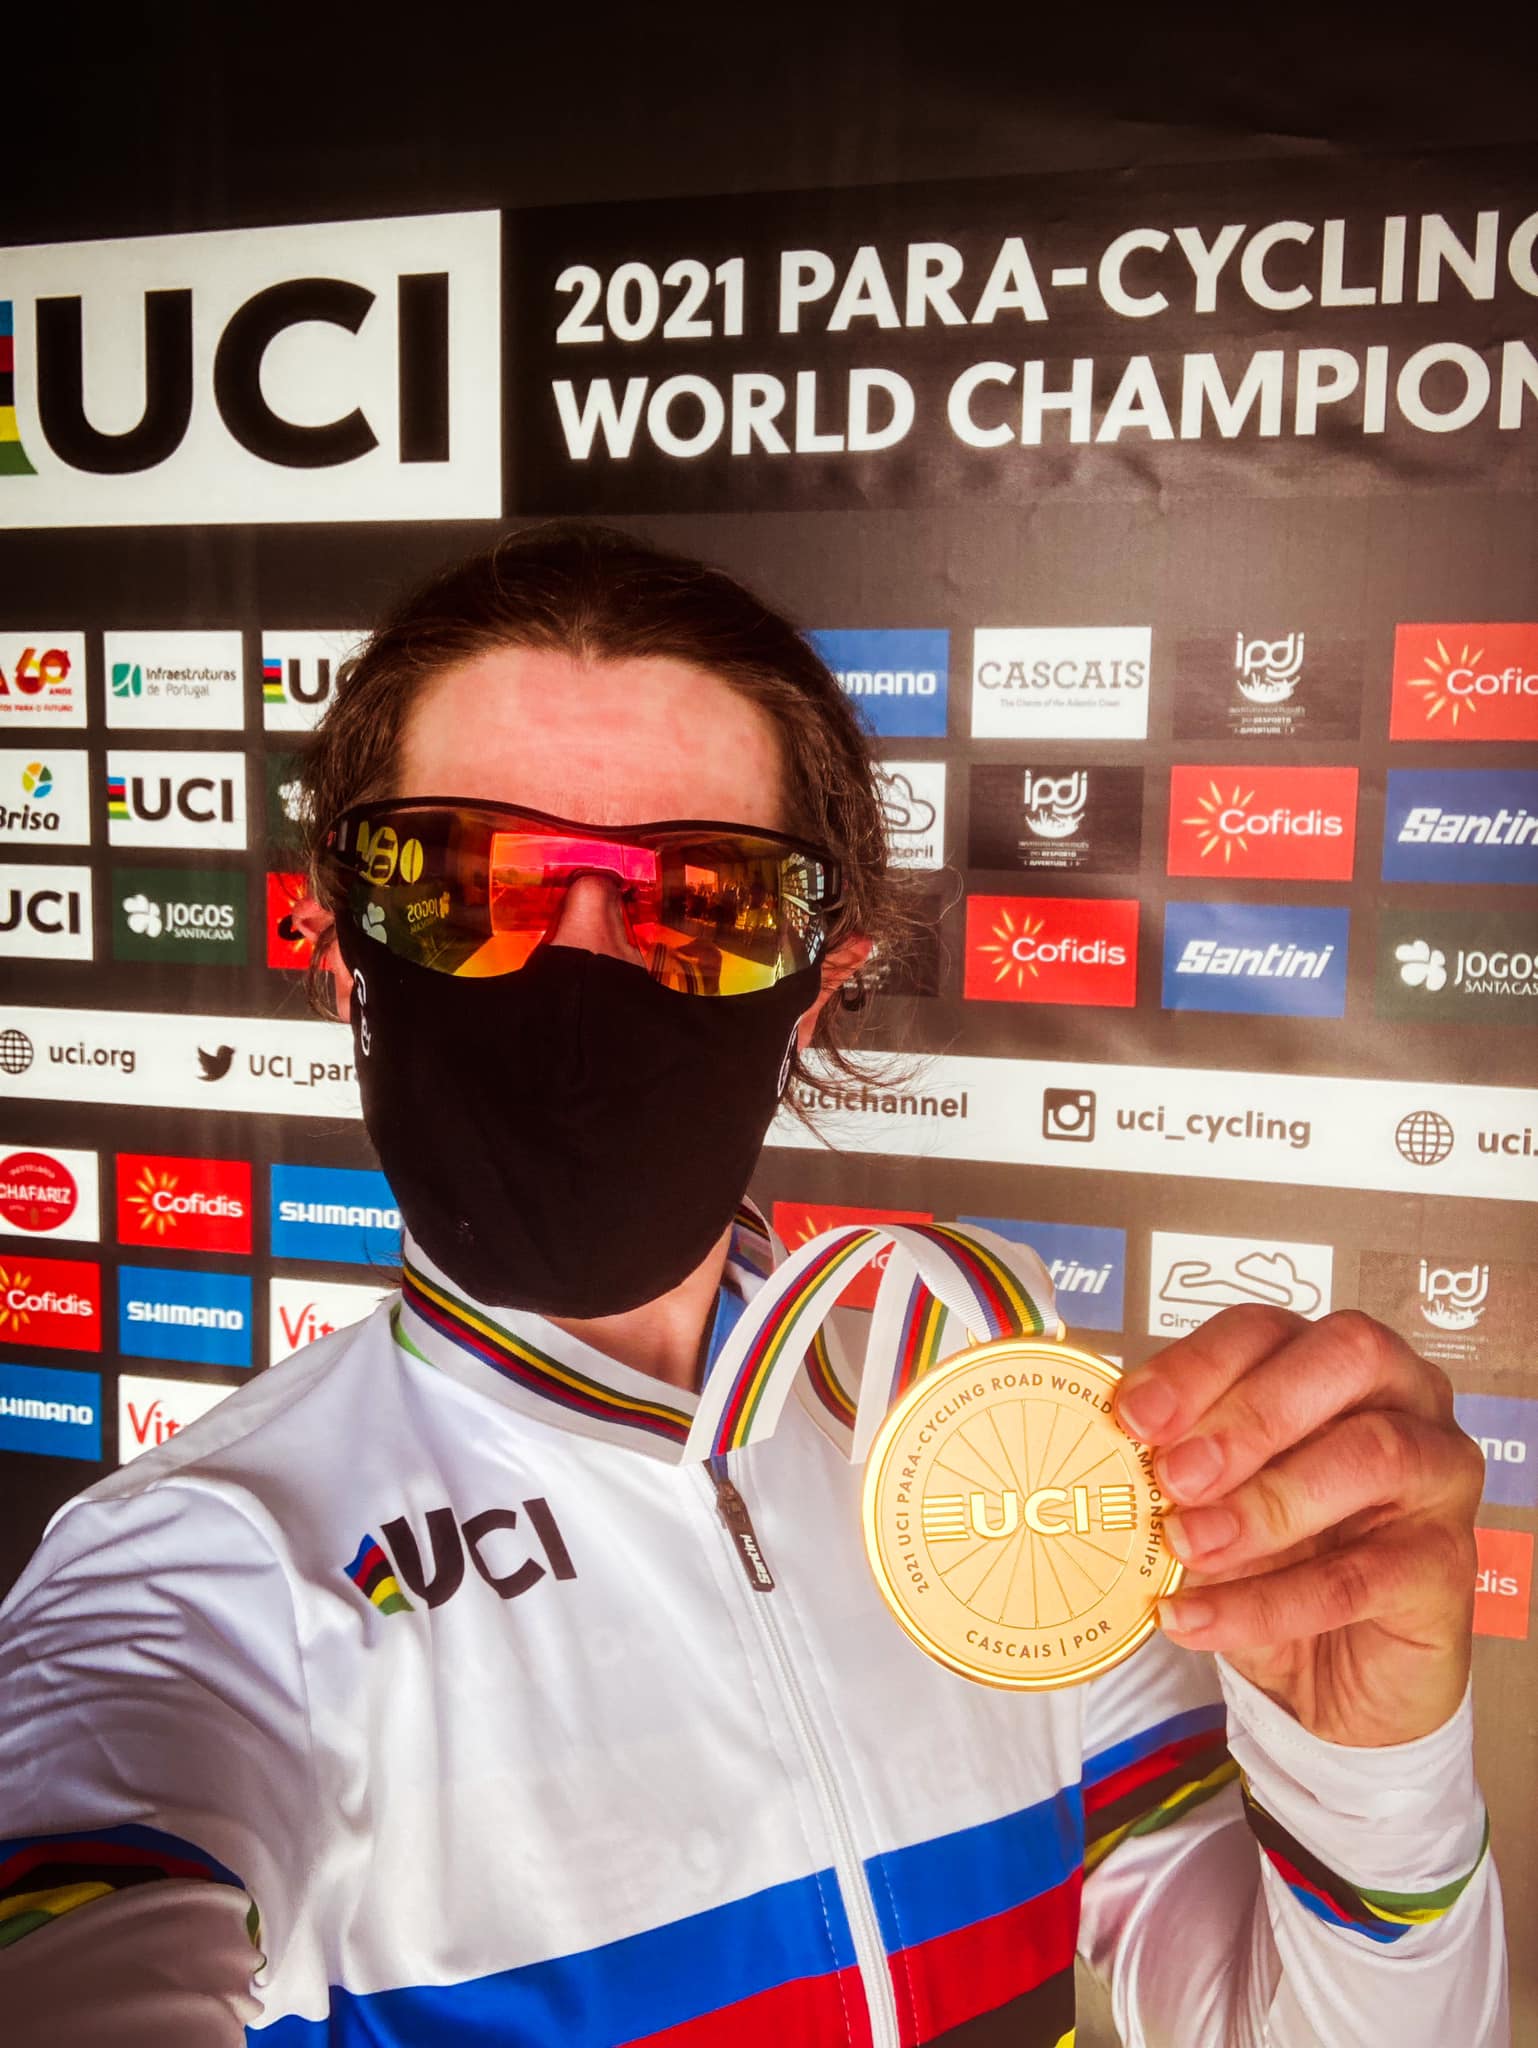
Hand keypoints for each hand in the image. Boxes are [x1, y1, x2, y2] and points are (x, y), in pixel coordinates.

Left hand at [1114, 1306, 1484, 1747]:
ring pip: (1370, 1455)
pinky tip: (1195, 1616)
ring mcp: (1438, 1474)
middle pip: (1345, 1359)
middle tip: (1175, 1475)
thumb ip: (1182, 1459)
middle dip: (1251, 1412)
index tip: (1133, 1417)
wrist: (1338, 1672)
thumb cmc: (1278, 1555)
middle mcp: (1402, 1397)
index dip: (1198, 1364)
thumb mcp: (1218, 1496)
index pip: (1269, 1330)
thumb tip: (1116, 1442)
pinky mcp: (1448, 1563)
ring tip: (1188, 1543)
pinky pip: (1360, 1574)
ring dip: (1264, 1502)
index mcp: (1333, 1362)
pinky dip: (1266, 1601)